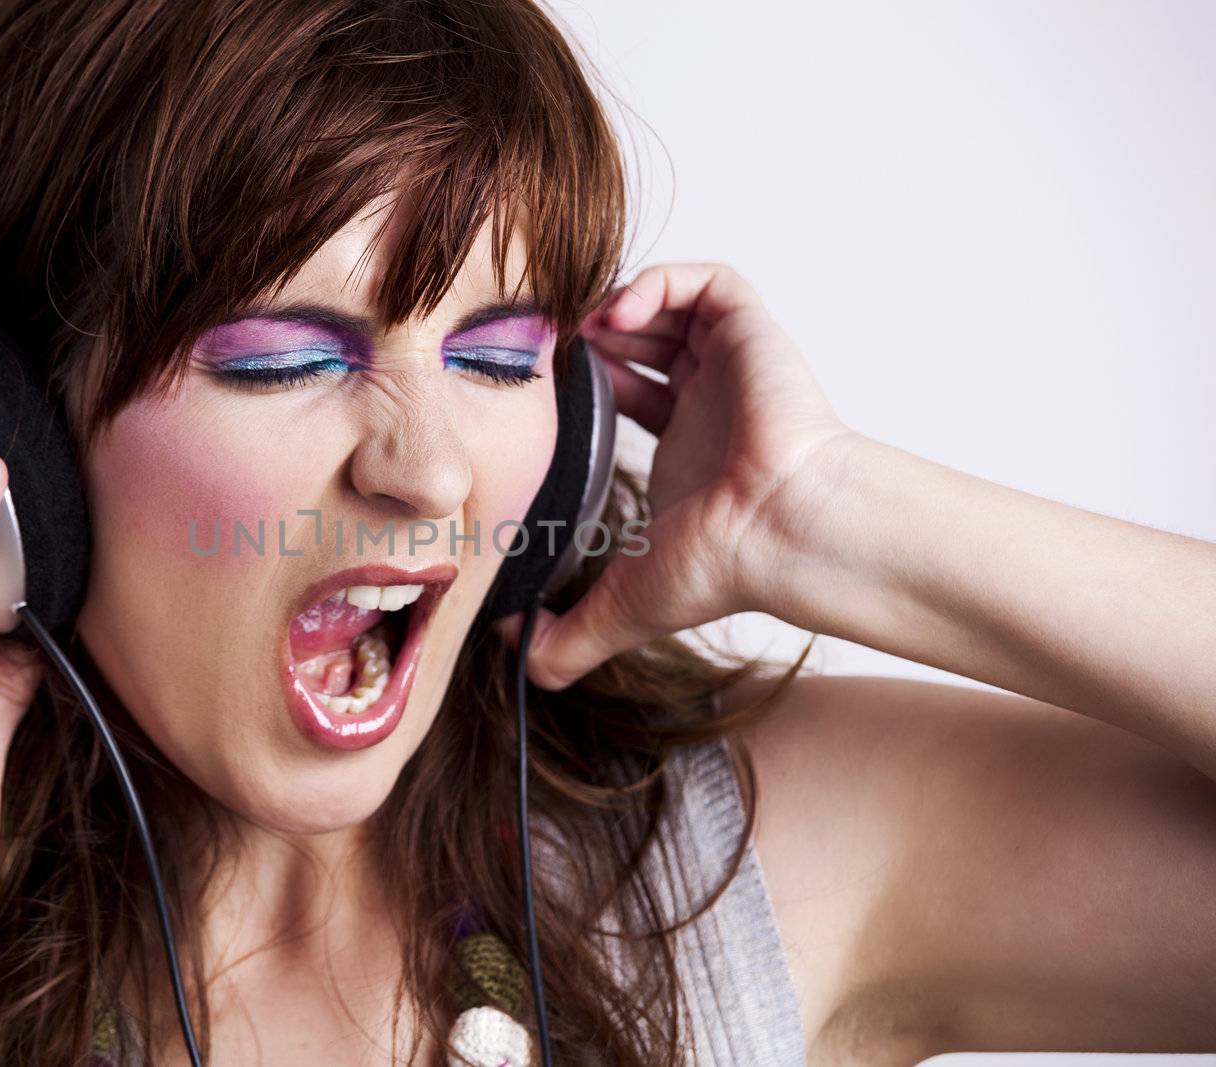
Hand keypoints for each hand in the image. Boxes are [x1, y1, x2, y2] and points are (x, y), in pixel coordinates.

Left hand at [497, 262, 857, 689]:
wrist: (783, 532)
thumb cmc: (725, 565)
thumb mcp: (622, 606)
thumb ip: (566, 639)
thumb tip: (511, 651)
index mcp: (685, 450)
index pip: (626, 395)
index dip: (580, 385)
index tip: (536, 393)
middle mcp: (709, 402)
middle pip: (644, 344)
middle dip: (593, 341)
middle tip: (549, 352)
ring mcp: (731, 365)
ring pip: (671, 307)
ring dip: (617, 307)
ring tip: (579, 331)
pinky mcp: (750, 331)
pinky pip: (707, 281)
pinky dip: (658, 283)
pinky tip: (618, 317)